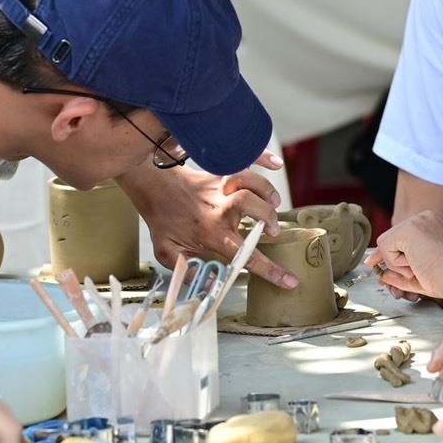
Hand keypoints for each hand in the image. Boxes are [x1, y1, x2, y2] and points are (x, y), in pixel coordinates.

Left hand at [121, 152, 292, 288]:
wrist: (153, 186)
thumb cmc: (163, 219)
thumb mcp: (168, 252)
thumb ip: (188, 271)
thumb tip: (212, 284)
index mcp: (210, 231)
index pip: (244, 255)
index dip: (269, 270)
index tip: (289, 280)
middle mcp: (219, 208)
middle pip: (252, 205)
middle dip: (268, 217)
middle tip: (271, 231)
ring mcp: (222, 188)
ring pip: (252, 183)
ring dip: (268, 192)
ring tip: (274, 204)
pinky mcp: (223, 173)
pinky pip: (245, 163)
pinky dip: (263, 158)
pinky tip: (274, 163)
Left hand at [364, 211, 442, 300]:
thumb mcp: (417, 274)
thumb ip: (398, 273)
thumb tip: (382, 275)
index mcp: (429, 224)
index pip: (399, 236)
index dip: (387, 252)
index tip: (374, 262)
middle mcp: (423, 218)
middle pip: (389, 238)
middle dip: (388, 259)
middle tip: (405, 273)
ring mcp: (415, 221)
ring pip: (386, 244)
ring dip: (396, 264)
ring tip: (418, 268)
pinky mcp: (408, 229)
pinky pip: (385, 248)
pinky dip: (395, 263)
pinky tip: (414, 264)